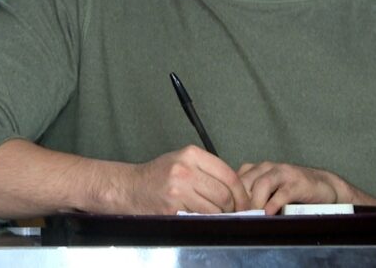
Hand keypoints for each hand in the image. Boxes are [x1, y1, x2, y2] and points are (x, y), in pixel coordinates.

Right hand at [114, 145, 250, 214]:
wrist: (129, 187)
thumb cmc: (157, 176)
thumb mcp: (182, 161)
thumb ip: (207, 170)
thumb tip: (237, 189)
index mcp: (191, 154)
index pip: (229, 174)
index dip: (241, 193)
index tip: (245, 202)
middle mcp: (185, 169)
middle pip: (224, 194)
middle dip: (233, 208)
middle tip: (233, 213)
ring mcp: (178, 189)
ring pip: (214, 209)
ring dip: (219, 216)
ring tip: (215, 215)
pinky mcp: (172, 207)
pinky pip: (199, 218)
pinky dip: (204, 221)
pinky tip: (200, 217)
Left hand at [237, 161, 361, 214]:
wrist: (325, 186)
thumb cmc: (294, 190)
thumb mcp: (270, 190)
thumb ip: (254, 195)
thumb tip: (235, 213)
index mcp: (258, 169)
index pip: (237, 179)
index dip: (231, 196)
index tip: (228, 211)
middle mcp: (268, 167)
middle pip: (246, 181)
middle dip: (240, 200)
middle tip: (238, 217)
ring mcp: (284, 173)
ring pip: (262, 185)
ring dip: (255, 202)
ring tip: (252, 217)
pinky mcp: (297, 183)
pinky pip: (282, 193)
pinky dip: (273, 204)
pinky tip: (269, 214)